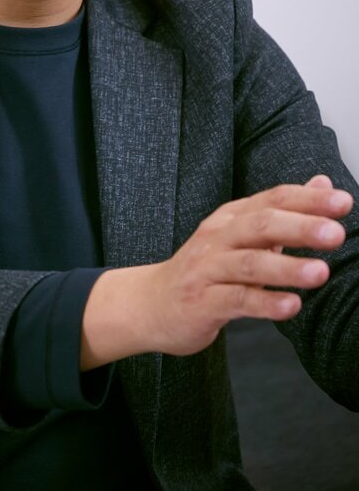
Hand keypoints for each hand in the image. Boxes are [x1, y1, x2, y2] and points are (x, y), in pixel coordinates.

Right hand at [81, 176, 353, 367]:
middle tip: (336, 233)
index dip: (307, 200)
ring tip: (320, 272)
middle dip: (300, 227)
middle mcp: (219, 238)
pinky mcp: (202, 302)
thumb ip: (283, 211)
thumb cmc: (206, 269)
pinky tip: (290, 306)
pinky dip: (265, 303)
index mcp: (231, 218)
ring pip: (249, 264)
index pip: (272, 200)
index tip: (343, 202)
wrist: (151, 303)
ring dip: (286, 268)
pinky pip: (236, 301)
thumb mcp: (241, 234)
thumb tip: (324, 183)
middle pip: (260, 225)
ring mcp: (208, 269)